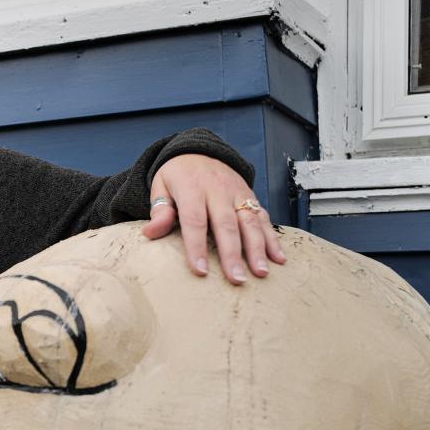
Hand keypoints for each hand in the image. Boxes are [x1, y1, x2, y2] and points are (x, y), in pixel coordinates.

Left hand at [142, 154, 286, 284]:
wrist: (198, 150)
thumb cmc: (177, 177)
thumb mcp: (161, 187)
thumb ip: (159, 210)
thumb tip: (151, 232)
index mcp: (192, 189)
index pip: (194, 220)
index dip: (197, 247)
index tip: (200, 271)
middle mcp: (218, 191)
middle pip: (227, 225)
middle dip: (233, 254)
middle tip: (236, 279)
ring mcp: (238, 193)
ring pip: (250, 222)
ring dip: (258, 249)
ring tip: (261, 273)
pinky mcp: (251, 197)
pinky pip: (263, 218)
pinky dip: (273, 238)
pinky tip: (278, 258)